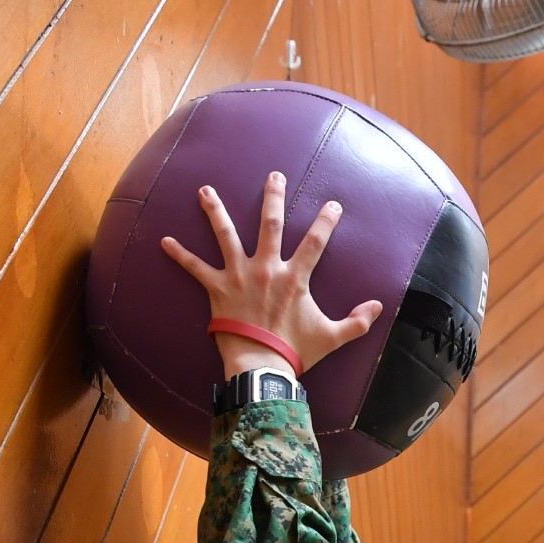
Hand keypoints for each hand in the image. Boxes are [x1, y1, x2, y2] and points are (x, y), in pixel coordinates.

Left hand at [161, 171, 381, 378]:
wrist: (262, 366)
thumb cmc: (297, 351)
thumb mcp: (332, 336)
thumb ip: (357, 321)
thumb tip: (379, 306)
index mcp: (295, 278)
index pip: (315, 242)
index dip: (326, 222)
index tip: (333, 205)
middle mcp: (266, 269)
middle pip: (270, 225)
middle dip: (272, 197)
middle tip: (273, 176)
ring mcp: (239, 276)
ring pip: (226, 235)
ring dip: (215, 211)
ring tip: (205, 191)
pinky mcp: (217, 289)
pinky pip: (195, 268)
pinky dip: (179, 255)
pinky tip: (164, 240)